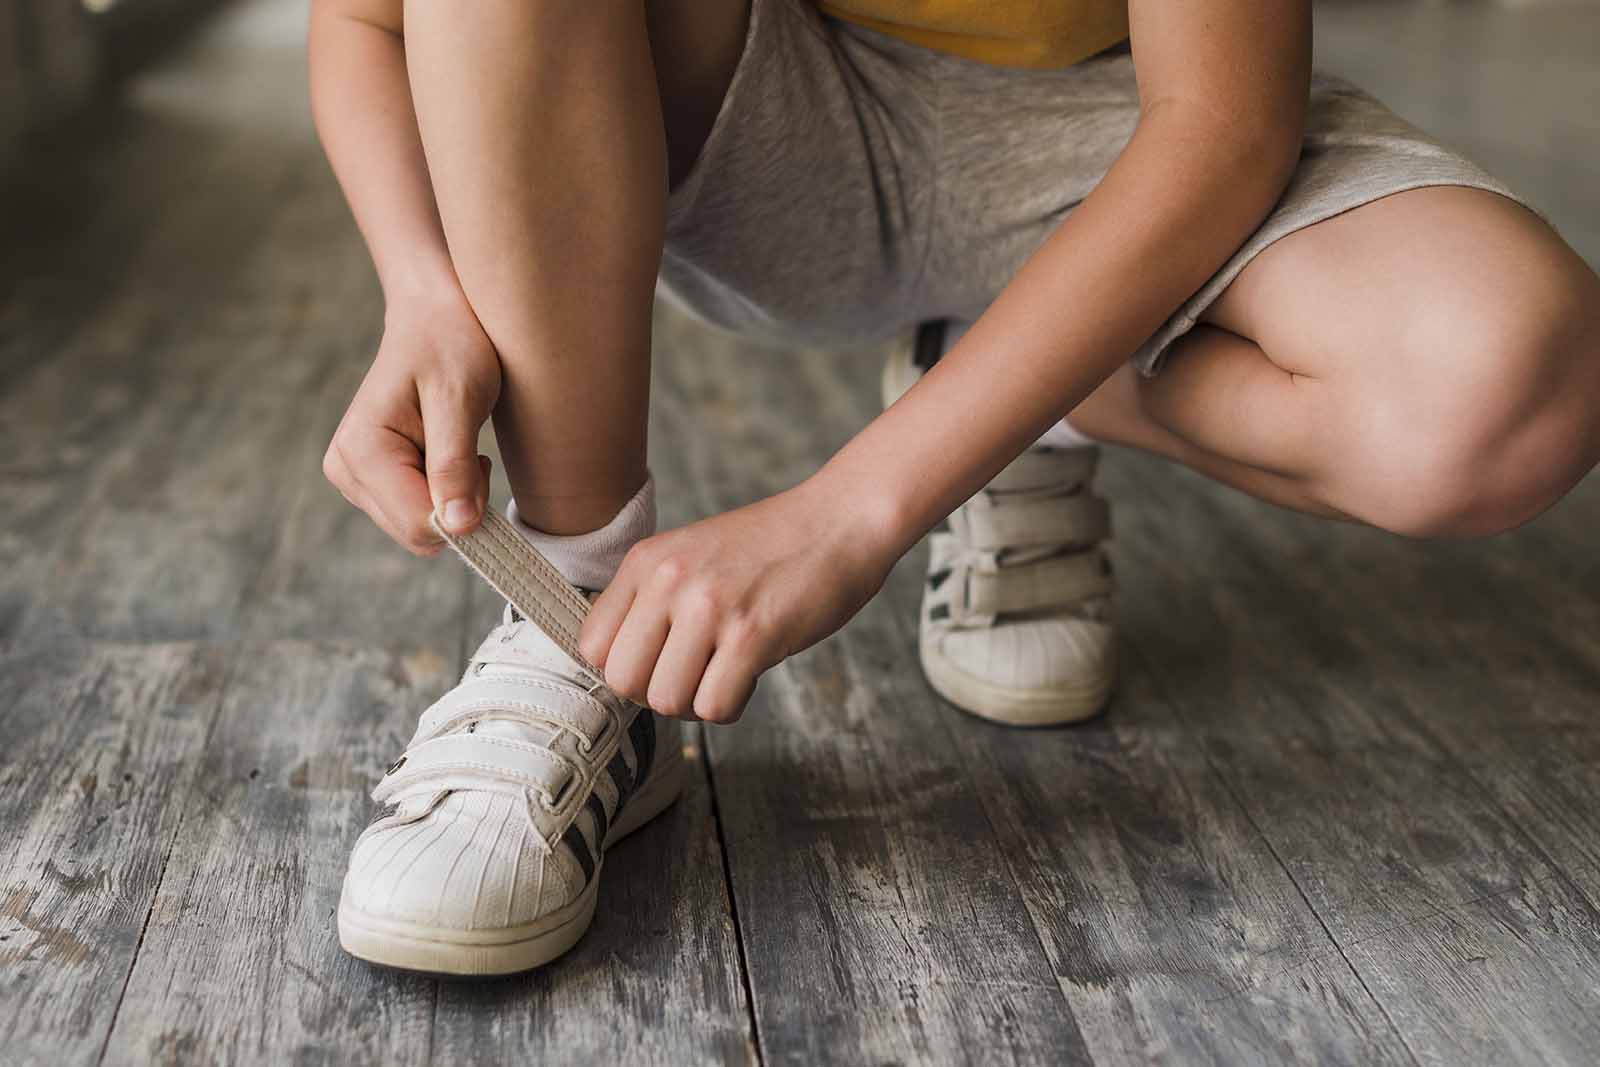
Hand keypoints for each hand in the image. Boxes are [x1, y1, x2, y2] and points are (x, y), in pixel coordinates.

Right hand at [323, 289, 500, 554]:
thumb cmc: (449, 346)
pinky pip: (415, 515)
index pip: (417, 525)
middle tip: (473, 454)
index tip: (481, 463)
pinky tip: (447, 455)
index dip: (462, 512)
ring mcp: (352, 477)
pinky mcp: (368, 480)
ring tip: (458, 447)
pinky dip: (442, 495)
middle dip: (457, 506)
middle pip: (416, 534)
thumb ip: (454, 465)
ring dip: (451, 499)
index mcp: (360, 450)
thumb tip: (457, 527)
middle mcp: (345, 469)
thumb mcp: (460, 400)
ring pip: (418, 529)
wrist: (432, 319)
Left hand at [578, 480, 897, 722]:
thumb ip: (652, 600)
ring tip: (724, 672)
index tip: (660, 663)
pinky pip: (714, 706)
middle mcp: (671, 580)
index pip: (592, 645)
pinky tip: (749, 676)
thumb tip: (623, 669)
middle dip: (657, 693)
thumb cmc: (772, 547)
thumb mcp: (692, 554)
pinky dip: (730, 706)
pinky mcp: (752, 635)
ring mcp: (710, 607)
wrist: (841, 520)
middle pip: (624, 681)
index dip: (625, 668)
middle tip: (693, 676)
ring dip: (696, 702)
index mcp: (647, 561)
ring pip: (667, 700)